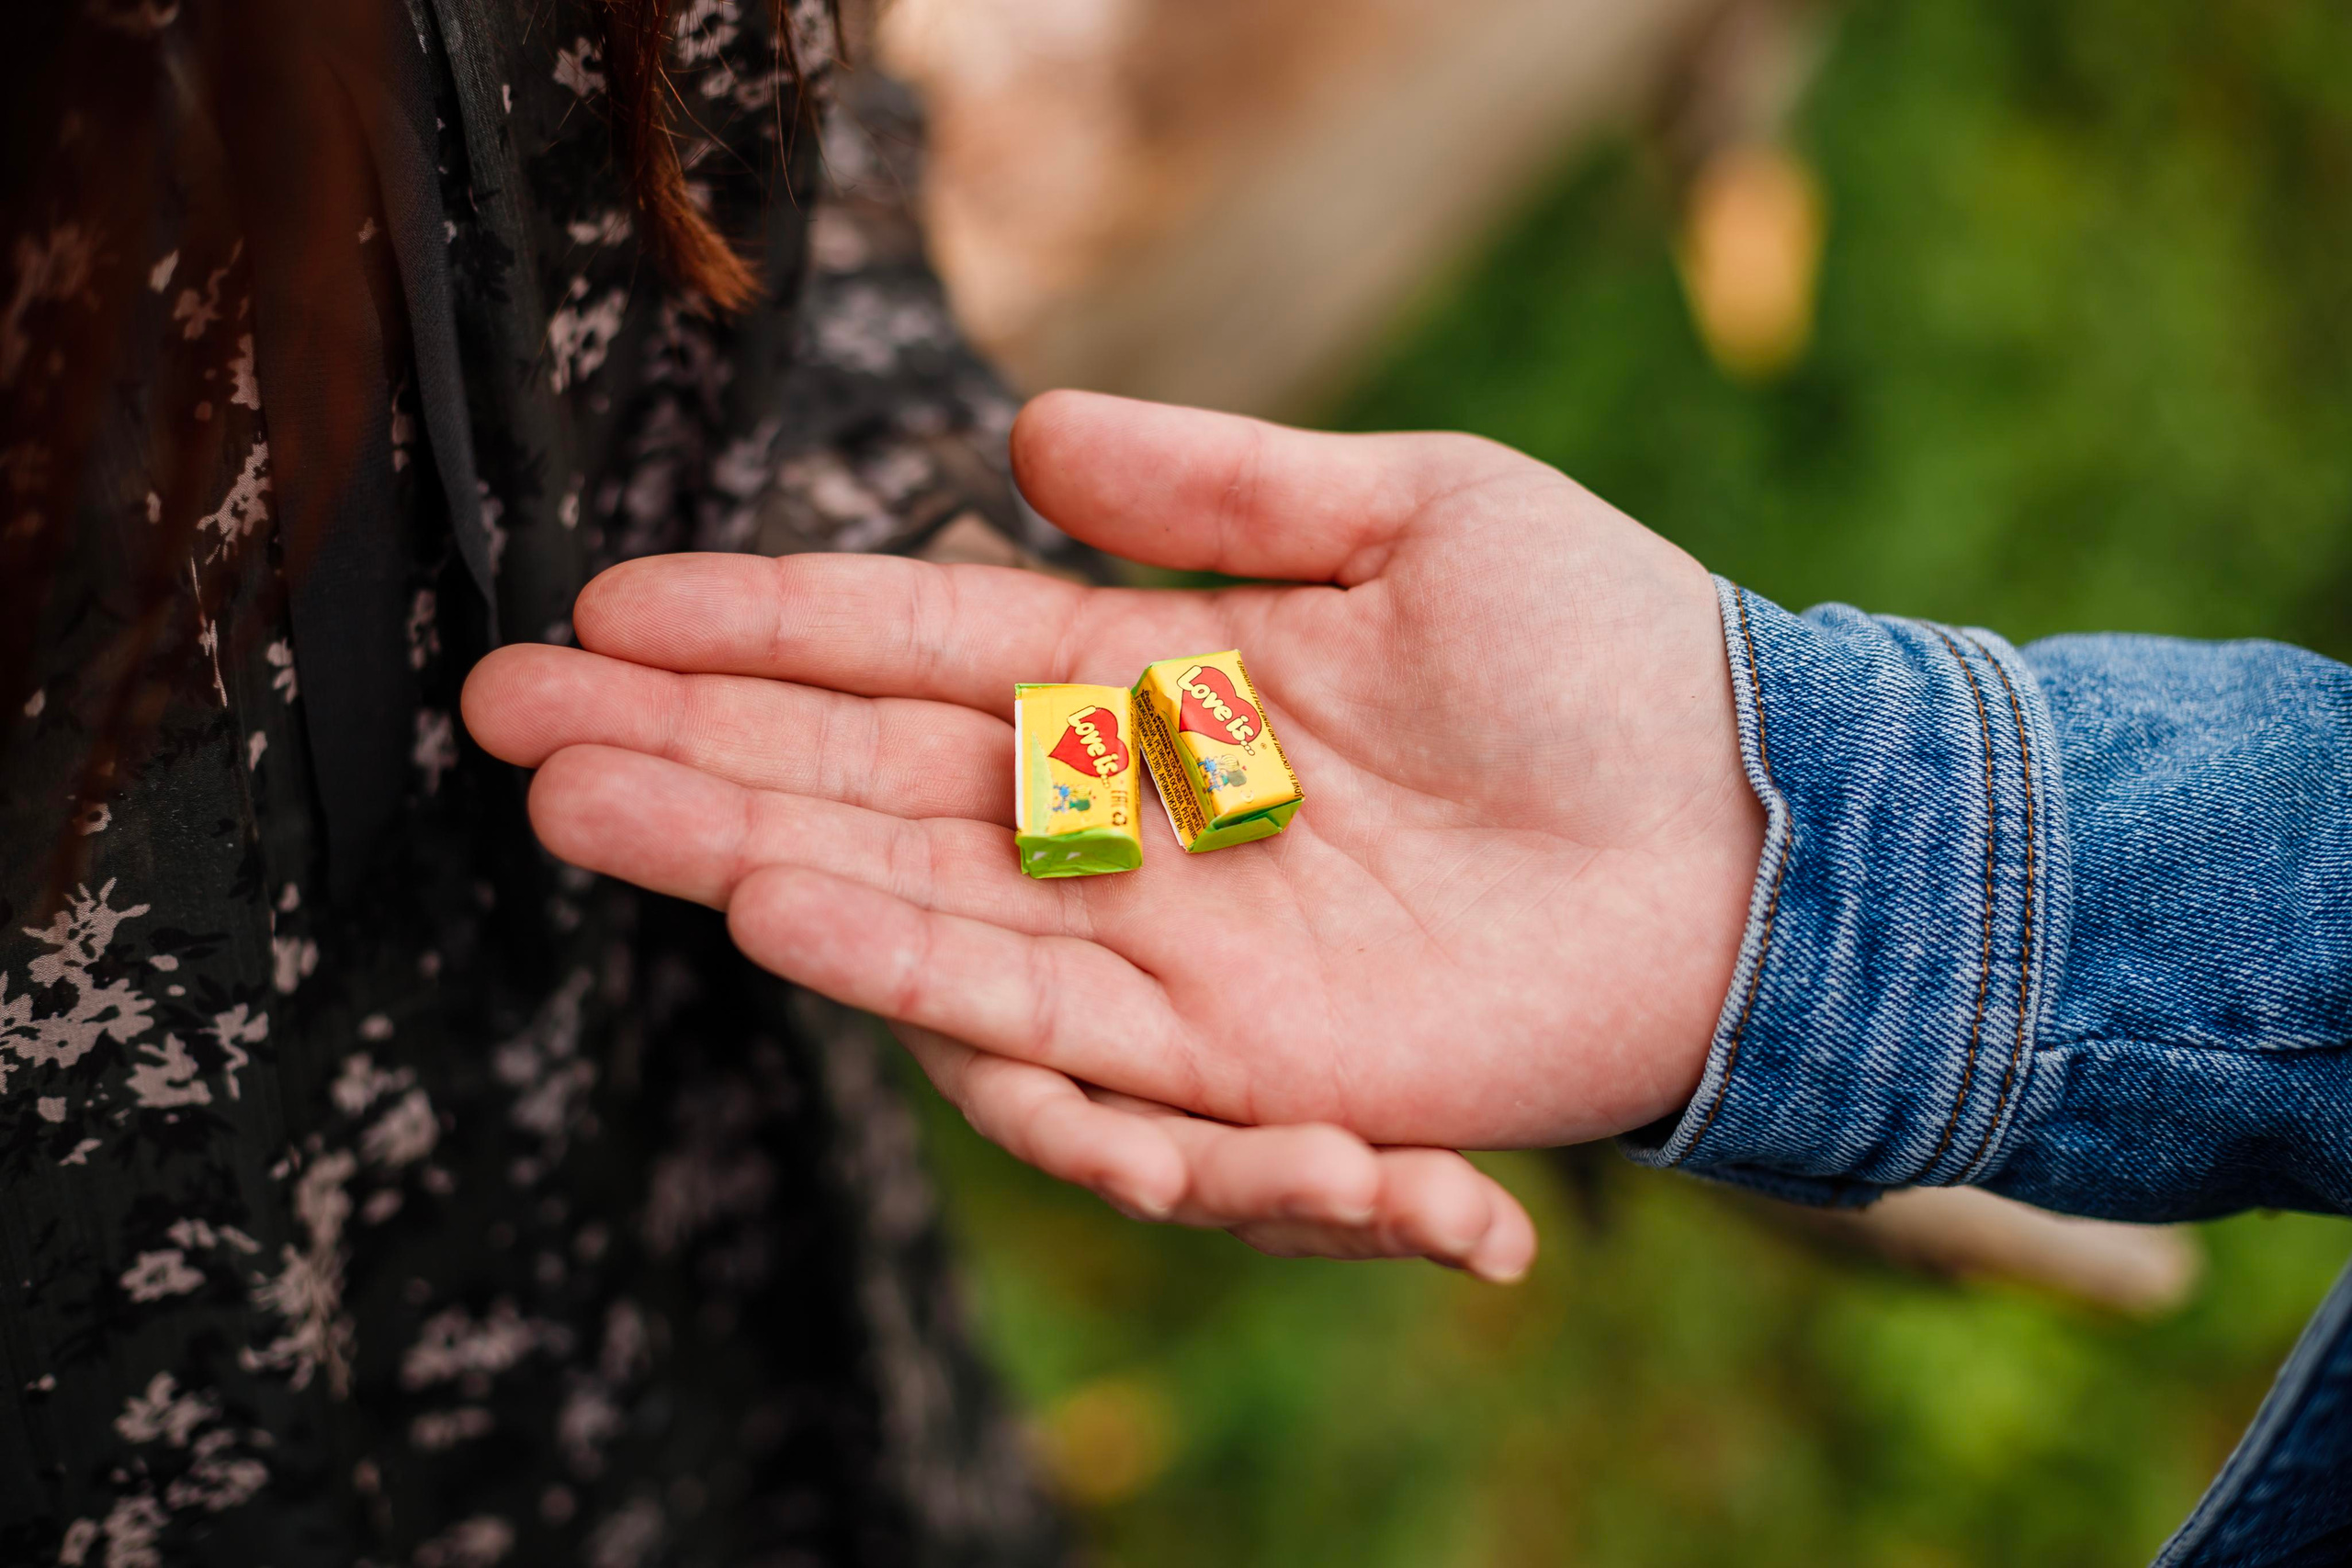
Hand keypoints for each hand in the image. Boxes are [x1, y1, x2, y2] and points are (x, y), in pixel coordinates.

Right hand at [464, 392, 1760, 1260]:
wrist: (1759, 832)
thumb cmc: (1609, 657)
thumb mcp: (1411, 513)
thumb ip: (1215, 487)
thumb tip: (1030, 430)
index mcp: (1147, 677)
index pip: (913, 646)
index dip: (758, 628)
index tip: (604, 610)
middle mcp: (1125, 820)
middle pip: (871, 793)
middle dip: (695, 760)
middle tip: (523, 729)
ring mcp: (1170, 951)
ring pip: (926, 924)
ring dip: (775, 880)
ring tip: (636, 834)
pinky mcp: (1240, 1064)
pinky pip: (1068, 1055)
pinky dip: (956, 1010)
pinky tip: (811, 930)